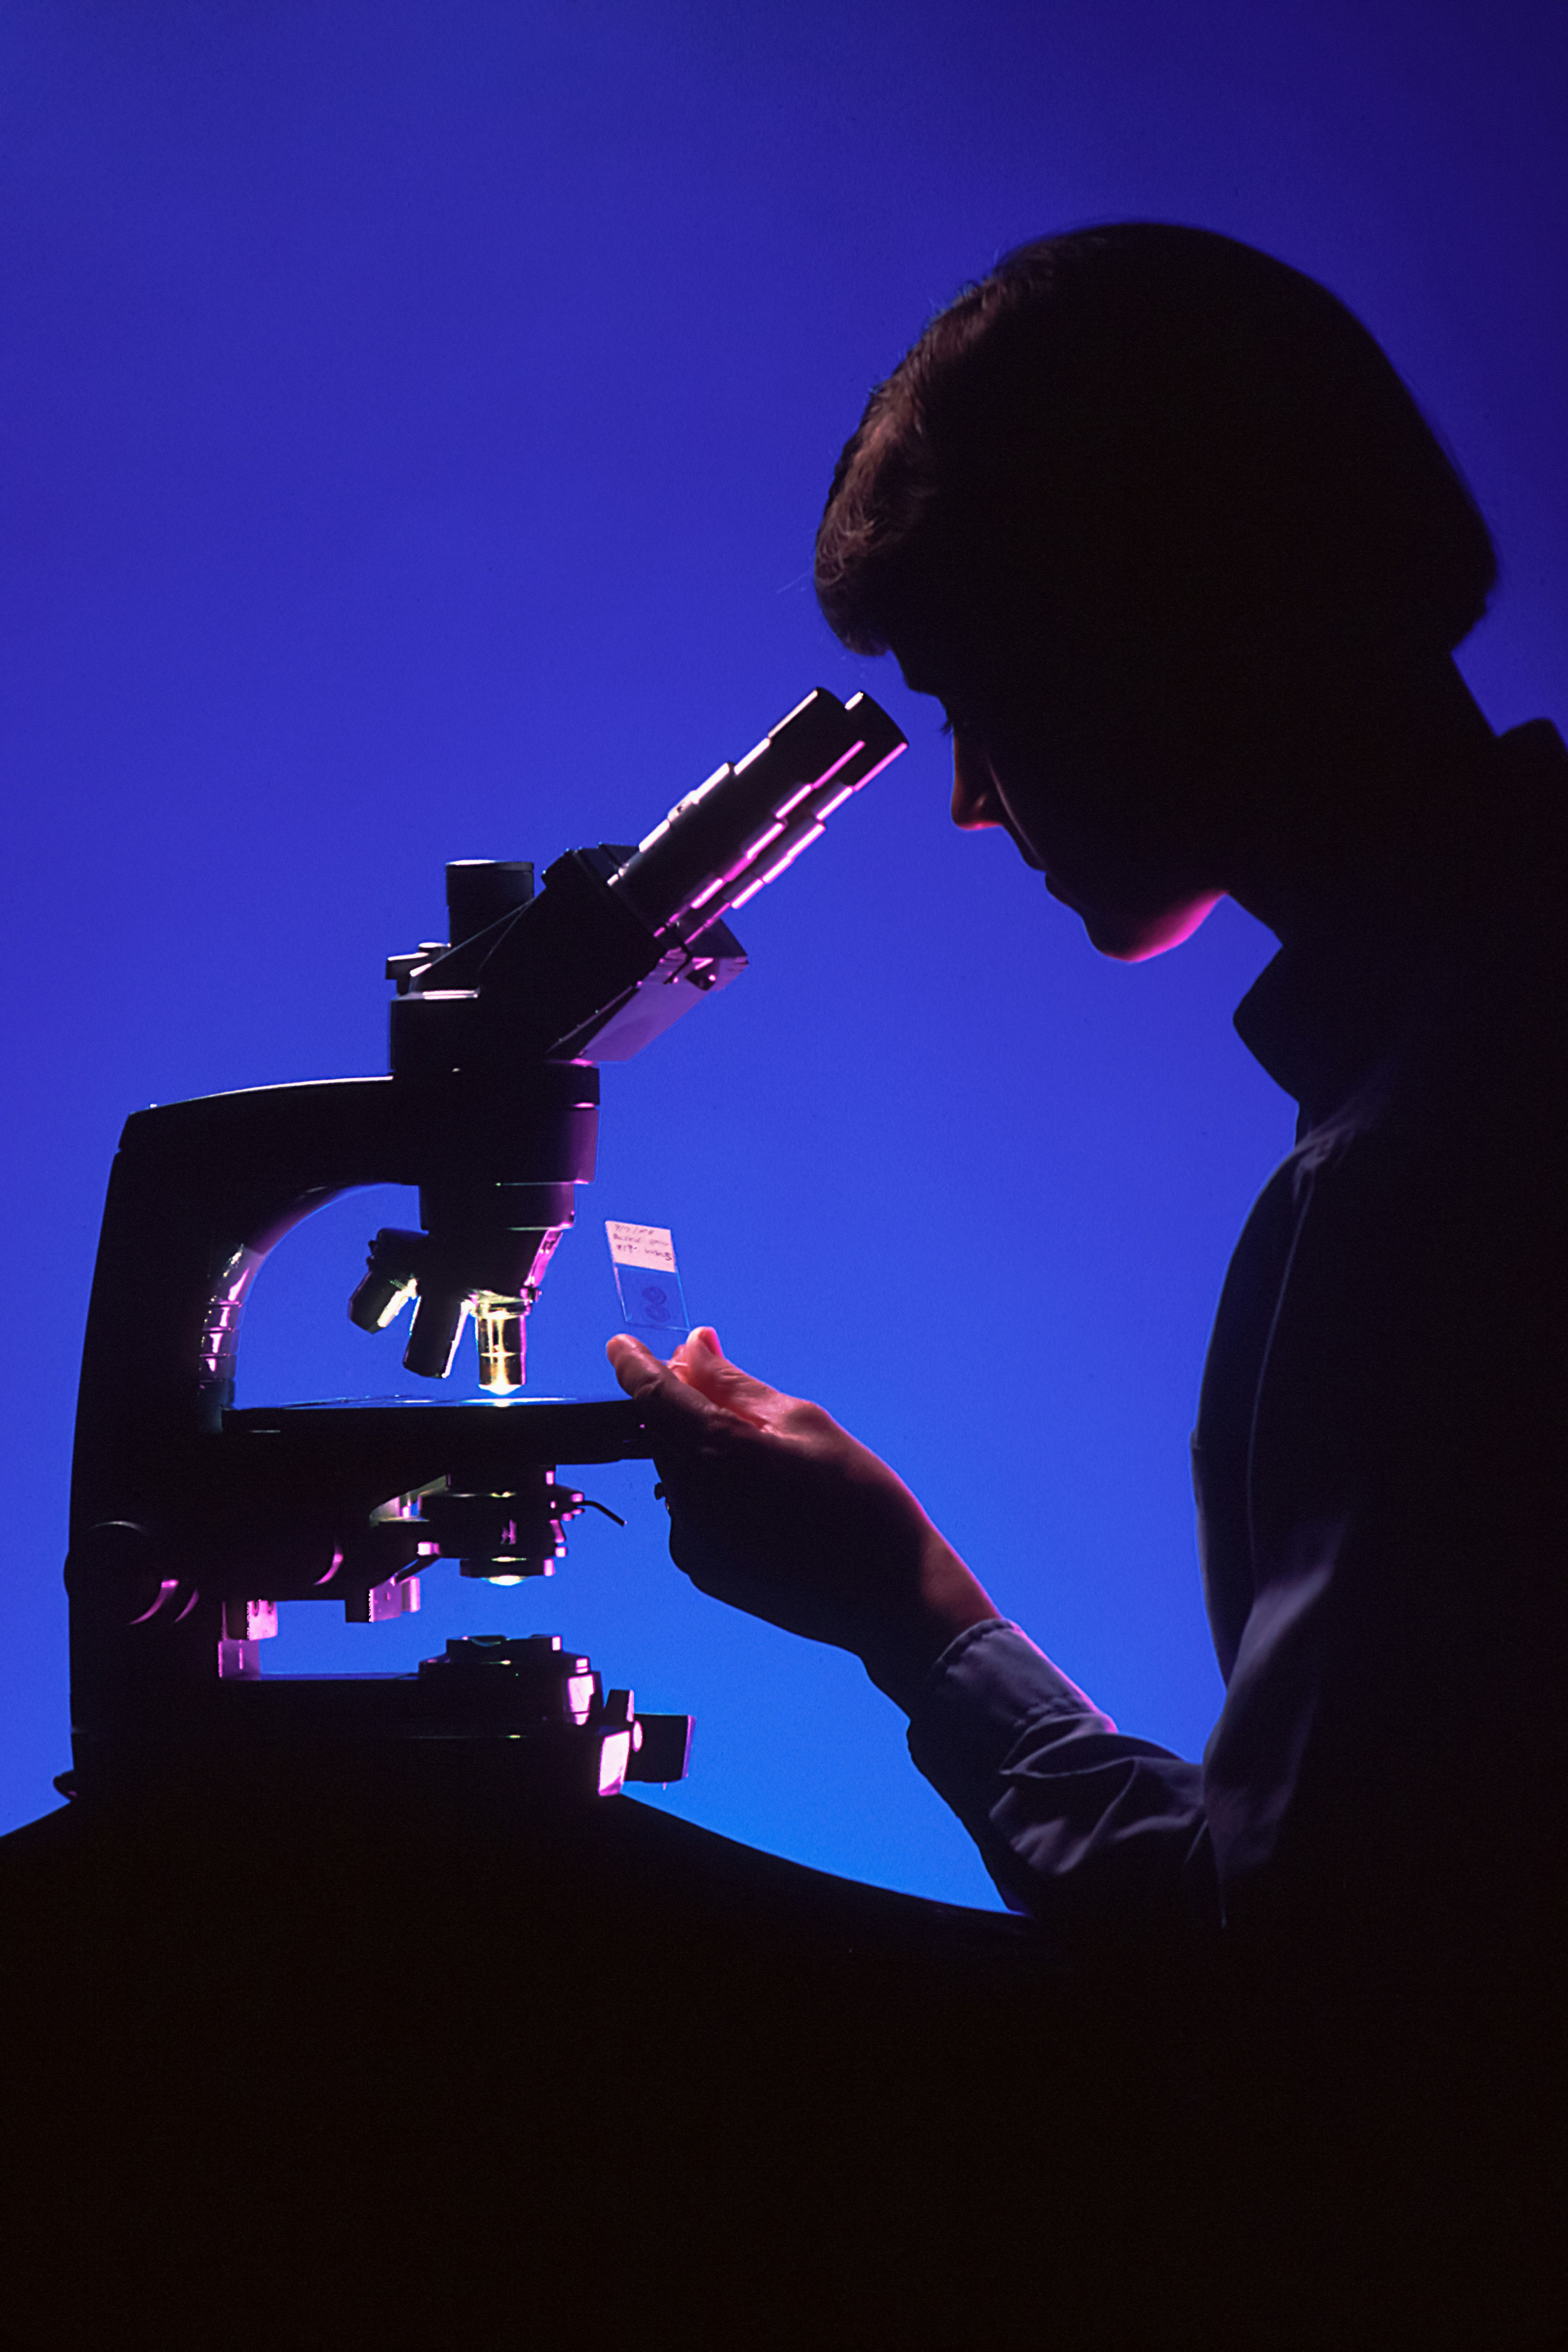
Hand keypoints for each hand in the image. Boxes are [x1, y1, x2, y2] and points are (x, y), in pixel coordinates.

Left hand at [605, 1326, 1001, 1709]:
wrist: (890, 1597)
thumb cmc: (860, 1499)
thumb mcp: (802, 1423)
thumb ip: (734, 1384)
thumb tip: (692, 1347)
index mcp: (713, 1452)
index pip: (650, 1395)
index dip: (633, 1363)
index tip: (623, 1345)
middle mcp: (688, 1502)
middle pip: (662, 1434)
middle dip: (682, 1404)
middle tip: (719, 1382)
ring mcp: (692, 1544)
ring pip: (680, 1475)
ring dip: (702, 1451)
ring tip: (768, 1456)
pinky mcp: (704, 1572)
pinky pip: (694, 1514)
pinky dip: (715, 1492)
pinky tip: (769, 1499)